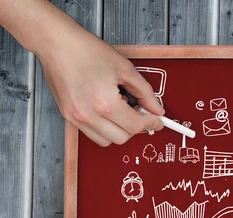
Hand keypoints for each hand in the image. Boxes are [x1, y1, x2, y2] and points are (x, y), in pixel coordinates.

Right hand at [33, 7, 163, 145]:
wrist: (56, 43)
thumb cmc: (85, 50)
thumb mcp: (124, 68)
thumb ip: (145, 92)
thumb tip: (156, 108)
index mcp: (104, 103)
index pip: (135, 126)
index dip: (151, 124)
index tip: (157, 121)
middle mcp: (88, 114)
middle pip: (121, 138)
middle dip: (135, 128)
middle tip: (140, 113)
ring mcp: (75, 117)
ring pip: (105, 141)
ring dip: (118, 131)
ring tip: (121, 110)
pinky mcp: (67, 116)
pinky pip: (91, 133)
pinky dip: (103, 128)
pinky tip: (106, 111)